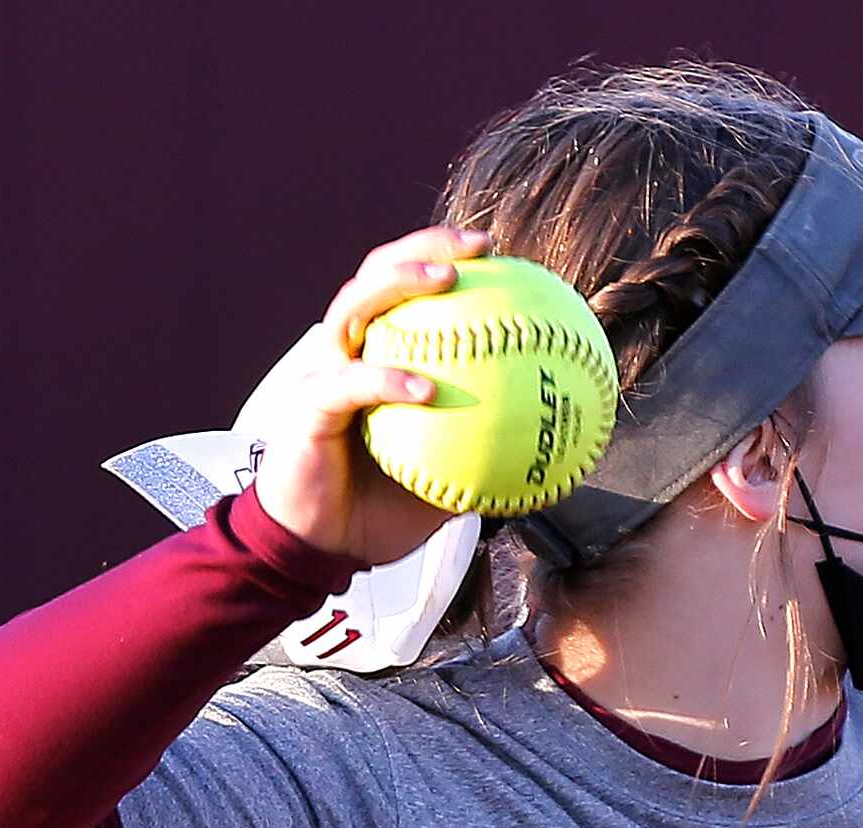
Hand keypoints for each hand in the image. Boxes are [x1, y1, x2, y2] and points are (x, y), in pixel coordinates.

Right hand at [250, 225, 491, 564]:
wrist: (320, 547)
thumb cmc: (380, 512)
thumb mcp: (448, 483)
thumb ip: (488, 458)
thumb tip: (555, 456)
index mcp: (377, 357)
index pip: (407, 291)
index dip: (446, 259)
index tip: (500, 254)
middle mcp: (346, 352)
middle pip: (376, 272)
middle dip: (425, 246)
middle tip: (479, 247)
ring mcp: (322, 373)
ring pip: (354, 307)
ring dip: (399, 283)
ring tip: (445, 280)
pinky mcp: (307, 406)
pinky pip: (350, 383)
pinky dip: (388, 380)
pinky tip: (426, 388)